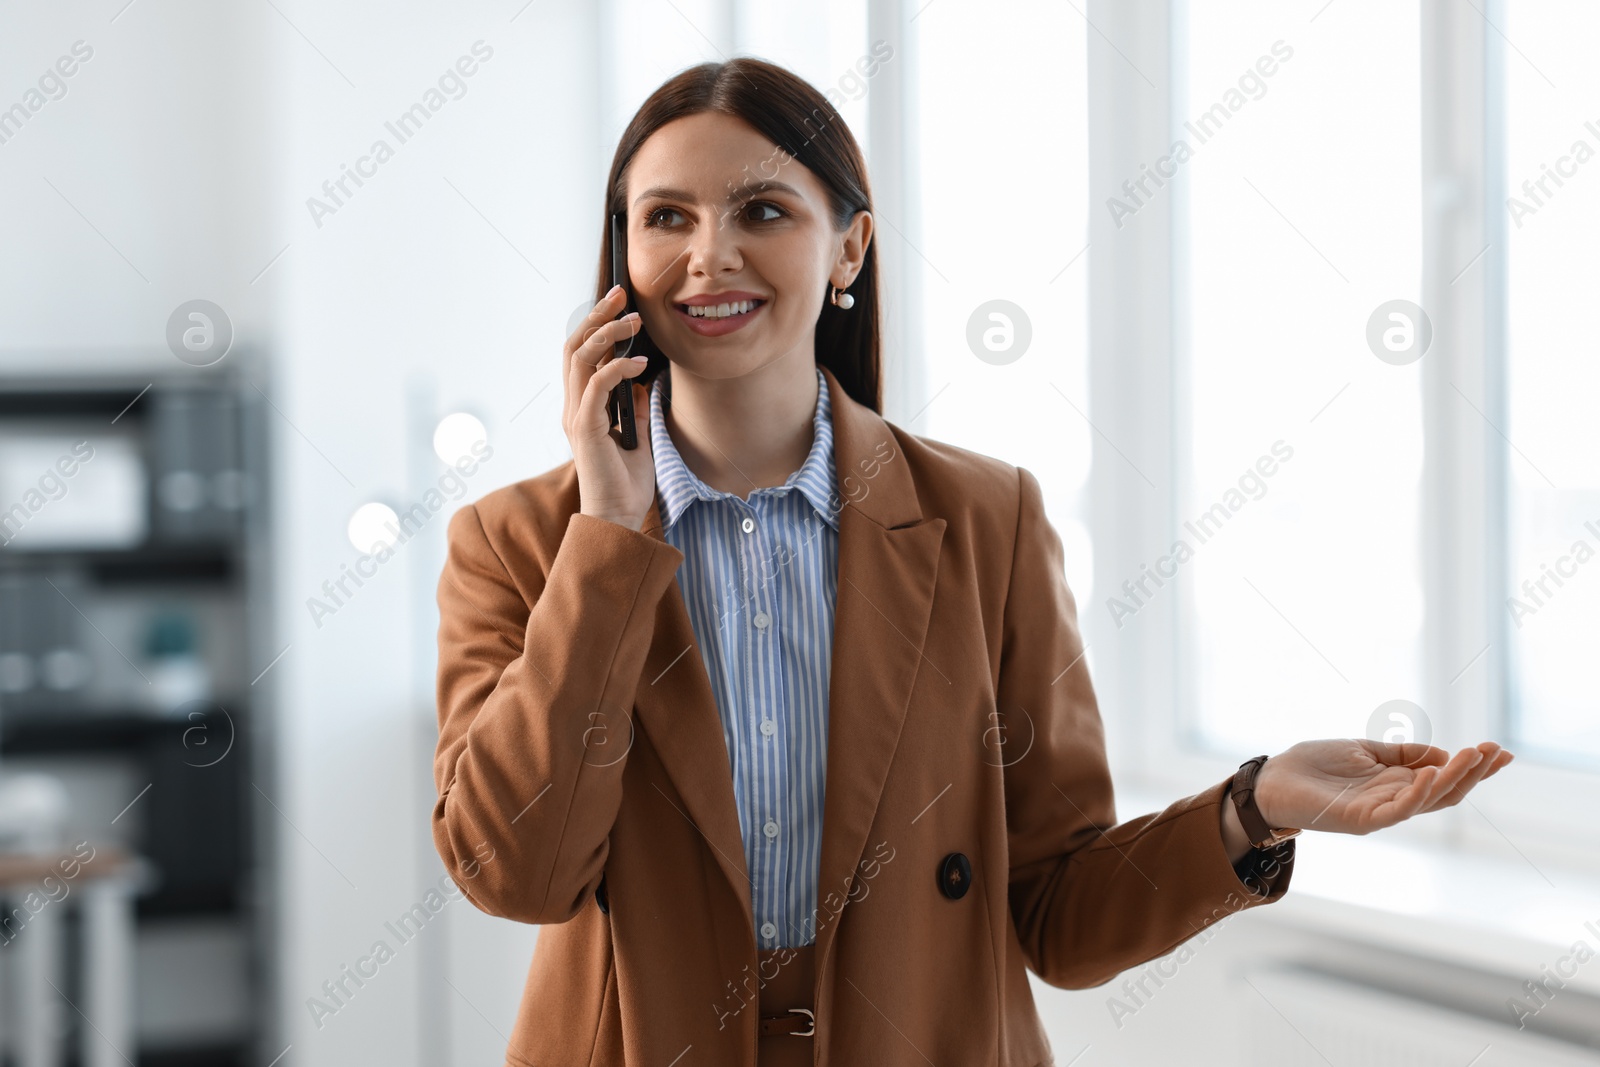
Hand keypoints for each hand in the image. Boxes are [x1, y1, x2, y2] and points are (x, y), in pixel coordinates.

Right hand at [562, 284, 653, 530]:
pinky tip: (640, 363)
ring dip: (607, 333)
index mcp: (582, 408)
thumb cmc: (626, 484)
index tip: (619, 304)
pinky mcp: (585, 428)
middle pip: (574, 346)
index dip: (595, 324)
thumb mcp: (638, 437)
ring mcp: (576, 416)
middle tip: (620, 293)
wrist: (619, 518)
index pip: (580, 354)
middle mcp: (573, 407)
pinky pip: (597, 384)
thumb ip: (635, 409)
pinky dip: (618, 367)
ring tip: (633, 320)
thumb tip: (641, 383)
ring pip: (580, 357)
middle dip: (597, 315)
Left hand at [1254, 738, 1513, 835]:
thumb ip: (1403, 754)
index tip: (1500, 751)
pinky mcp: (1361, 820)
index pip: (1445, 778)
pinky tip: (1432, 774)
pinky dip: (1417, 794)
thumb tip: (1445, 756)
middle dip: (1474, 773)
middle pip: (1446, 792)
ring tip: (1473, 755)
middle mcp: (1394, 801)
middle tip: (1496, 752)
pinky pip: (1397, 810)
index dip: (1473, 767)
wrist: (1273, 779)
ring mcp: (1380, 812)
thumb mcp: (1366, 750)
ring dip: (1453, 779)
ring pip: (1428, 801)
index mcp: (1397, 784)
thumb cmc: (1316, 765)